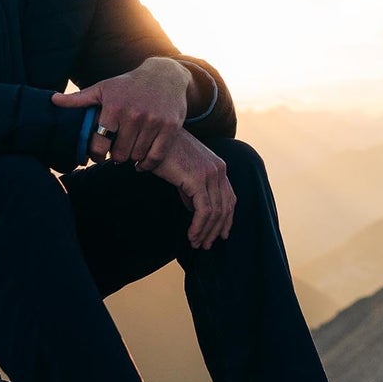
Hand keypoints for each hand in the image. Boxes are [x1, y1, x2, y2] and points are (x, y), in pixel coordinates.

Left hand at [52, 58, 190, 167]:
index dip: (96, 154)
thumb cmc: (129, 84)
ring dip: (132, 159)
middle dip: (115, 157)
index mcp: (114, 107)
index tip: (97, 156)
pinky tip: (142, 163)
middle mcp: (134, 115)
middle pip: (119, 154)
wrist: (165, 75)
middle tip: (116, 154)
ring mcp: (154, 121)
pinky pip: (155, 156)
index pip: (100, 144)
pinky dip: (147, 164)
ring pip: (137, 155)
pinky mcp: (170, 127)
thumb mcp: (104, 88)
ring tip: (129, 153)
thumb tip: (53, 101)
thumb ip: (79, 99)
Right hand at [147, 132, 236, 249]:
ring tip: (196, 244)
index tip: (220, 235)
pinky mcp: (198, 179)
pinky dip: (199, 227)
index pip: (230, 198)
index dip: (227, 219)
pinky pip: (204, 211)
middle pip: (226, 207)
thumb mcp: (182, 172)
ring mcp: (210, 174)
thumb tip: (193, 208)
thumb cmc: (163, 152)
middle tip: (206, 245)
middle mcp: (219, 170)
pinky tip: (191, 236)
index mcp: (218, 167)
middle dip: (216, 230)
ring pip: (216, 212)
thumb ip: (191, 188)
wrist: (152, 136)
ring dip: (206, 232)